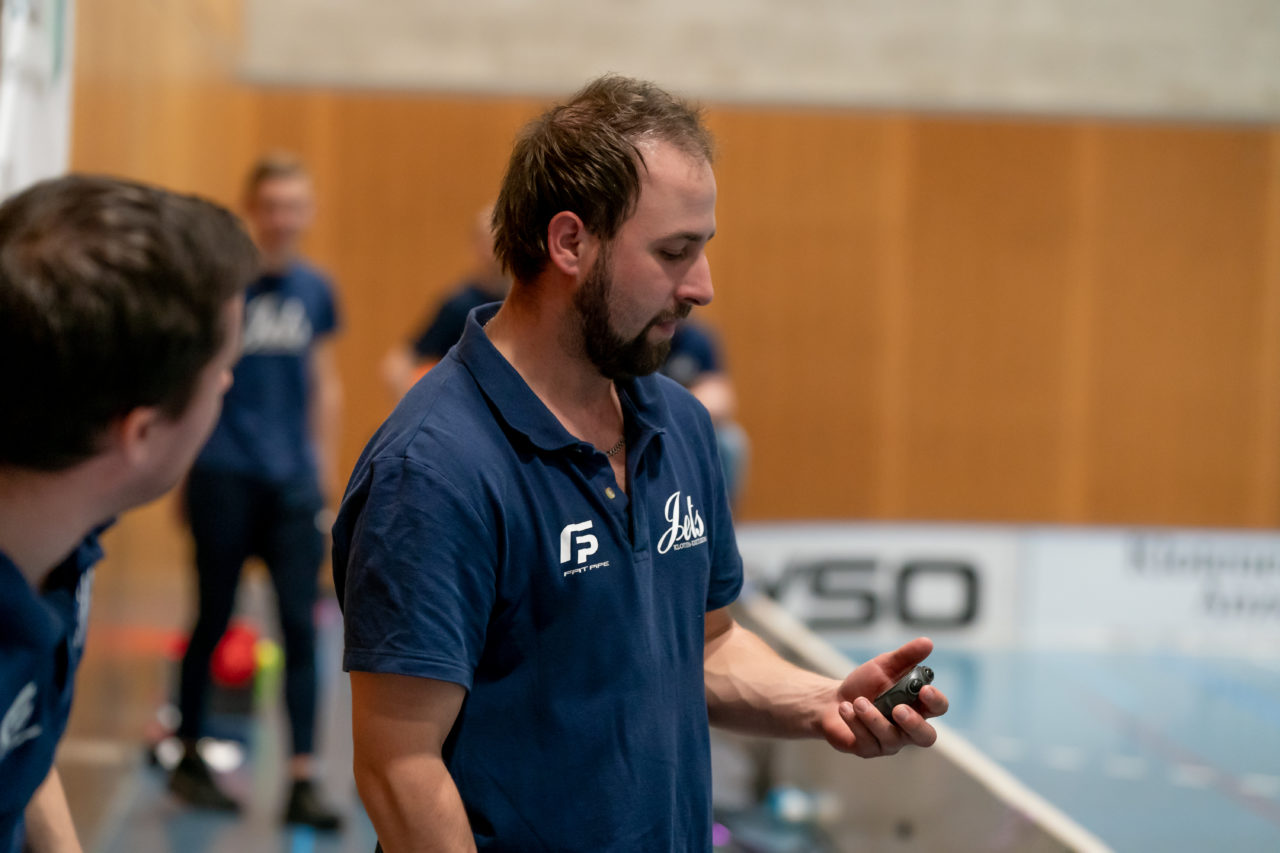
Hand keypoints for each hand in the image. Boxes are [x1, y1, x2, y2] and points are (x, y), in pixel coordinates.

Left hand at [819, 637, 947, 757]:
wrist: (832, 700)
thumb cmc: (865, 684)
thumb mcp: (884, 666)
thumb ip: (906, 656)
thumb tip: (928, 642)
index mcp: (917, 706)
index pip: (938, 708)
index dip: (935, 701)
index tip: (924, 689)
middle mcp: (907, 729)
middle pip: (926, 737)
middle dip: (913, 723)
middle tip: (897, 709)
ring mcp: (889, 742)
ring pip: (890, 738)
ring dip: (873, 717)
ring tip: (857, 702)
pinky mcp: (868, 750)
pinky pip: (866, 741)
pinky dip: (854, 722)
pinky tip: (844, 708)